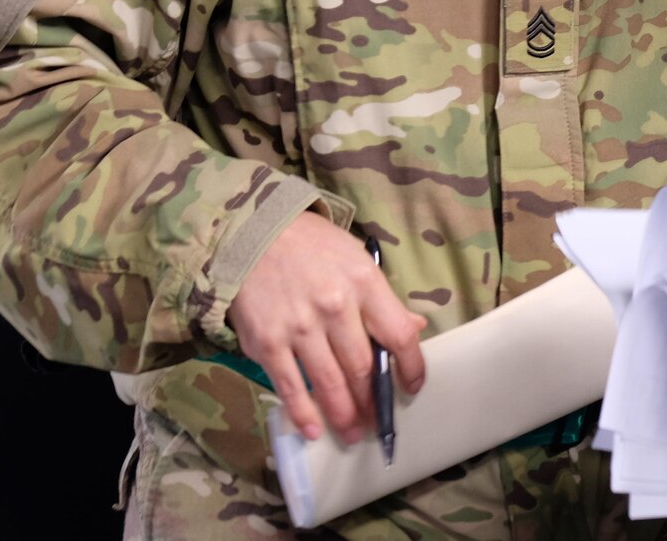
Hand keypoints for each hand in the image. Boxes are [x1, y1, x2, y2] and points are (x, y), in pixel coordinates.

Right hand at [228, 212, 427, 441]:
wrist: (252, 232)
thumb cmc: (312, 247)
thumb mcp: (356, 260)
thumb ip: (383, 300)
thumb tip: (414, 329)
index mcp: (364, 283)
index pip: (399, 336)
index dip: (412, 368)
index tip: (412, 387)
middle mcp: (334, 307)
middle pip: (363, 367)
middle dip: (373, 402)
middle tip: (377, 422)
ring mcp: (299, 327)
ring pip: (329, 383)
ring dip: (343, 415)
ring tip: (352, 433)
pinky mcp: (266, 342)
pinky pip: (289, 386)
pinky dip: (302, 413)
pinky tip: (313, 430)